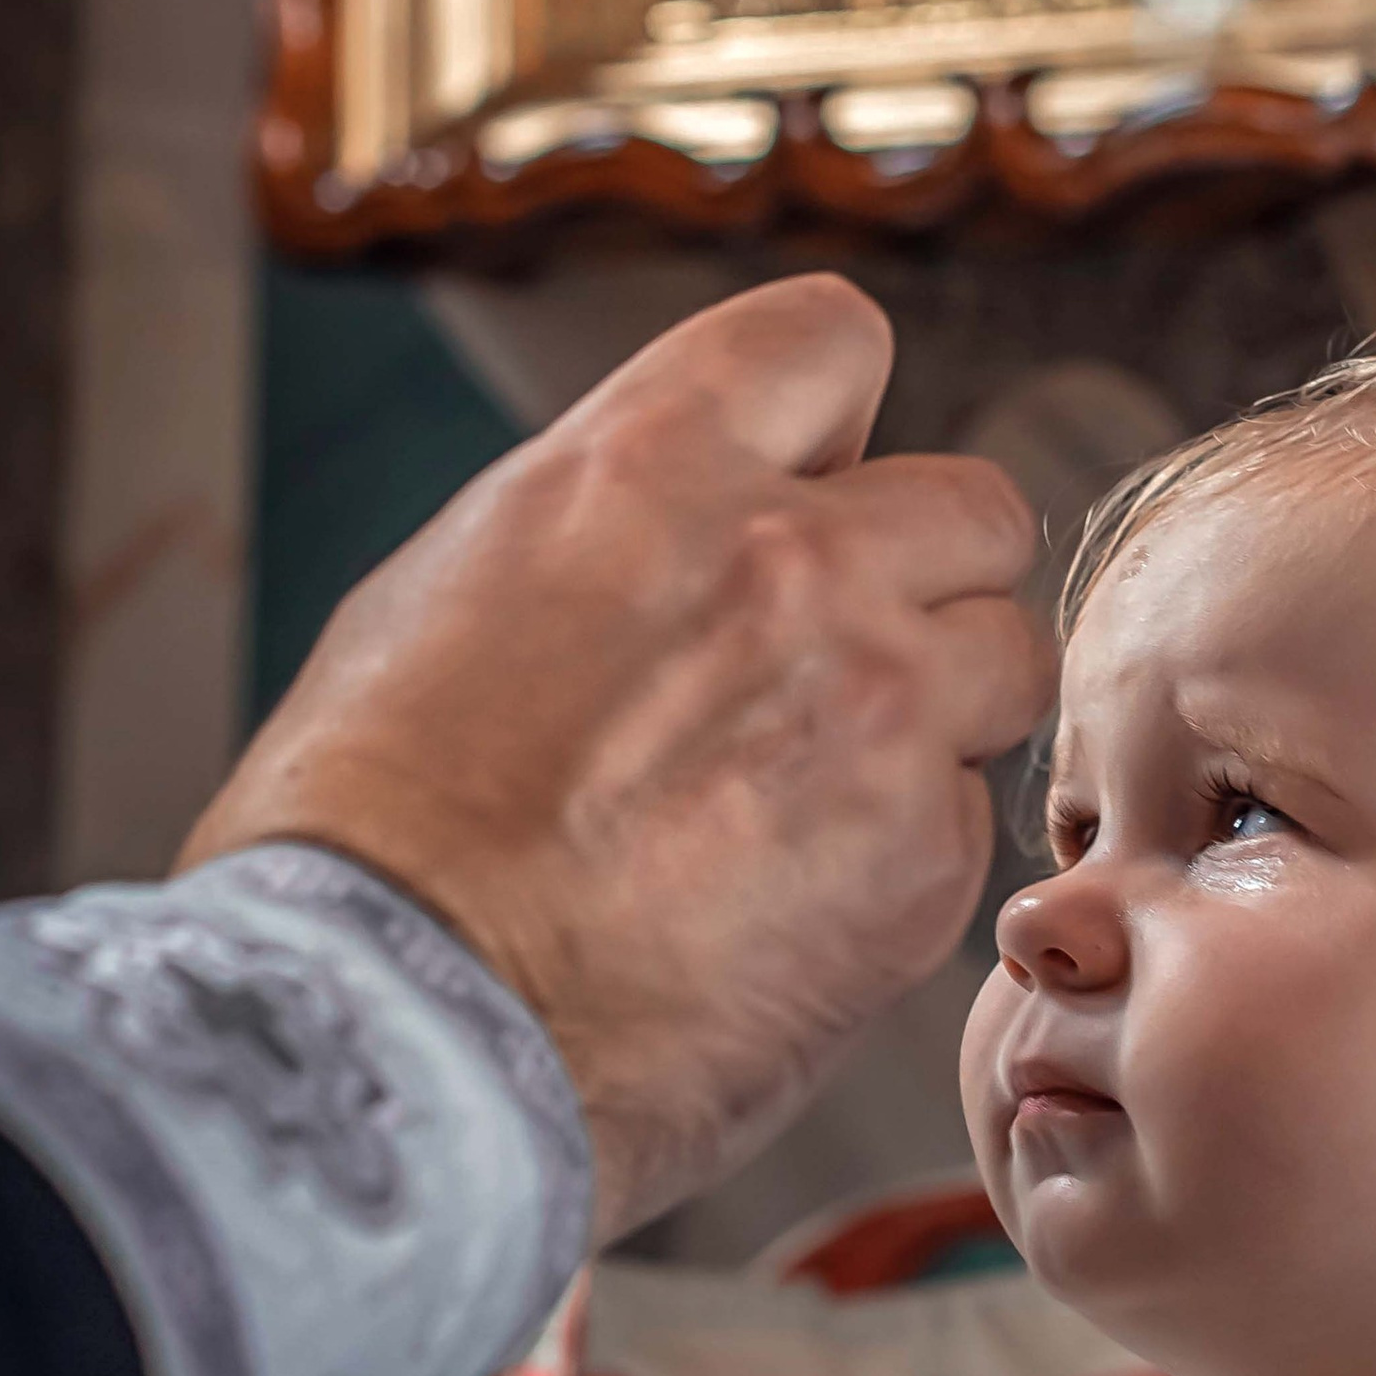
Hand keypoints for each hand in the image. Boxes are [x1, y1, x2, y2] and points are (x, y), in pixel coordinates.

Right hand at [183, 277, 1045, 1240]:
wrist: (392, 1036)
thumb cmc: (371, 834)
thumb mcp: (453, 591)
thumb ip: (620, 528)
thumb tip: (692, 522)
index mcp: (654, 464)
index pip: (832, 339)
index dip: (826, 424)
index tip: (801, 493)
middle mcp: (796, 563)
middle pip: (974, 510)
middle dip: (918, 580)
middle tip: (829, 671)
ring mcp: (880, 713)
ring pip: (1004, 660)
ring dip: (940, 716)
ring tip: (817, 797)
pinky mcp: (921, 866)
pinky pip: (967, 821)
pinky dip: (906, 859)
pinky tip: (791, 910)